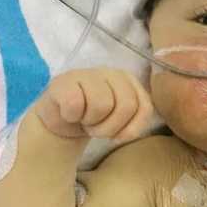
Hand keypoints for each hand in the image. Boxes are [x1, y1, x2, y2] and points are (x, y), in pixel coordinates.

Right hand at [35, 68, 152, 141]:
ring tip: (83, 119)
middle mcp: (112, 73)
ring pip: (101, 105)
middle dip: (110, 127)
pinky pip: (75, 104)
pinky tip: (69, 114)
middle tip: (96, 127)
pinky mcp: (63, 81)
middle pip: (126, 106)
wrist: (61, 120)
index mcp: (130, 81)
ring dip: (91, 122)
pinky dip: (71, 116)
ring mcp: (87, 73)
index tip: (117, 134)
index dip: (131, 129)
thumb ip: (139, 117)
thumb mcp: (123, 121)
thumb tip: (136, 127)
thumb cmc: (94, 120)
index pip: (145, 107)